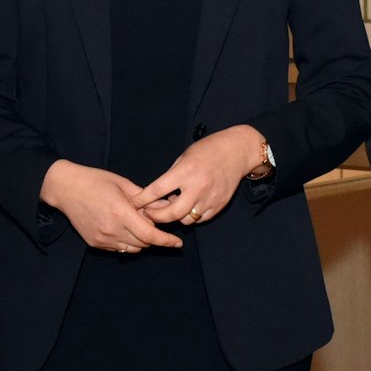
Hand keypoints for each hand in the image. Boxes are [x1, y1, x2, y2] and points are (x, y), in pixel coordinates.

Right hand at [42, 160, 182, 252]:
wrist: (65, 189)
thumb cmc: (95, 181)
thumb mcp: (123, 184)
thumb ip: (145, 198)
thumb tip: (165, 205)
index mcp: (120, 213)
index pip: (149, 235)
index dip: (166, 241)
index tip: (178, 242)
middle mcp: (111, 230)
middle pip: (144, 243)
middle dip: (154, 236)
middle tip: (154, 222)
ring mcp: (102, 239)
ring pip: (133, 249)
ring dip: (141, 241)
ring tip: (138, 224)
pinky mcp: (95, 243)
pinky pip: (119, 249)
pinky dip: (128, 242)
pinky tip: (124, 228)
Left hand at [132, 125, 263, 226]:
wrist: (237, 152)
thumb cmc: (208, 150)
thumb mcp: (185, 156)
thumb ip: (172, 176)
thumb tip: (157, 194)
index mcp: (185, 171)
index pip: (158, 190)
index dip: (142, 199)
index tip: (133, 203)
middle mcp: (197, 187)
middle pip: (172, 214)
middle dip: (156, 216)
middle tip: (149, 213)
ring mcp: (210, 198)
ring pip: (186, 220)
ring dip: (175, 217)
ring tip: (172, 207)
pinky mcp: (219, 205)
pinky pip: (200, 219)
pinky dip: (191, 216)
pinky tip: (188, 207)